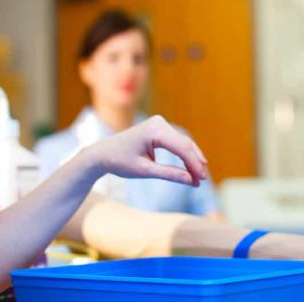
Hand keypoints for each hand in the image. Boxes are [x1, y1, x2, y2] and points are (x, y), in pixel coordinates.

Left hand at [83, 115, 207, 186]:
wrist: (102, 153)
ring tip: (198, 176)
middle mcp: (159, 122)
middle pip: (184, 144)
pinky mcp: (159, 128)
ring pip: (182, 143)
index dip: (193, 164)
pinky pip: (176, 142)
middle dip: (194, 163)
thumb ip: (169, 174)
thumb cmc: (119, 161)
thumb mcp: (144, 170)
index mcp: (154, 130)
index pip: (182, 148)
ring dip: (191, 159)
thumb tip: (191, 181)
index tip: (200, 180)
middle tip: (201, 180)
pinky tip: (192, 166)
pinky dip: (183, 154)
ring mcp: (160, 123)